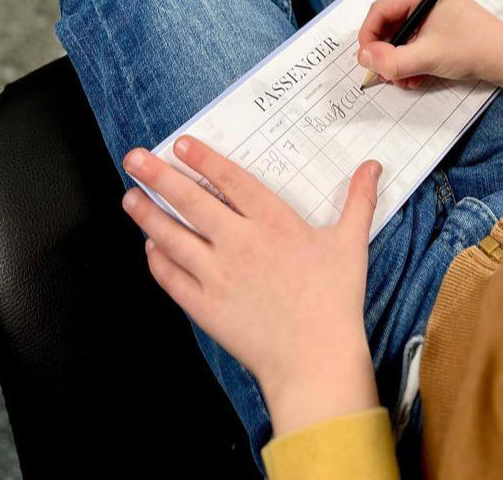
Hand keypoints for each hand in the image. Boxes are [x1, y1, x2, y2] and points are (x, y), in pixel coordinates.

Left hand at [121, 137, 381, 436]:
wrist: (314, 358)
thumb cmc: (335, 299)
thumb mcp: (351, 242)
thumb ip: (359, 200)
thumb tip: (373, 166)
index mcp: (273, 222)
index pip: (229, 179)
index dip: (202, 158)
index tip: (180, 144)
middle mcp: (238, 242)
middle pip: (190, 201)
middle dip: (158, 176)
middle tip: (135, 159)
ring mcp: (216, 274)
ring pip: (172, 236)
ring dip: (147, 214)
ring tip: (129, 196)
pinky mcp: (204, 305)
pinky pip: (171, 277)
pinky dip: (157, 259)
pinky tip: (150, 247)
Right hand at [358, 0, 502, 115]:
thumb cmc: (475, 49)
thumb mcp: (428, 56)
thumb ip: (392, 60)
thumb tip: (364, 59)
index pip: (380, 10)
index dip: (368, 36)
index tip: (367, 60)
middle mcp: (425, 0)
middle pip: (388, 25)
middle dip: (384, 53)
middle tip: (385, 74)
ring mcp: (433, 16)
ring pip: (399, 39)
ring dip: (397, 62)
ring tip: (404, 79)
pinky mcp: (439, 32)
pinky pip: (413, 45)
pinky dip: (409, 63)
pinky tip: (415, 78)